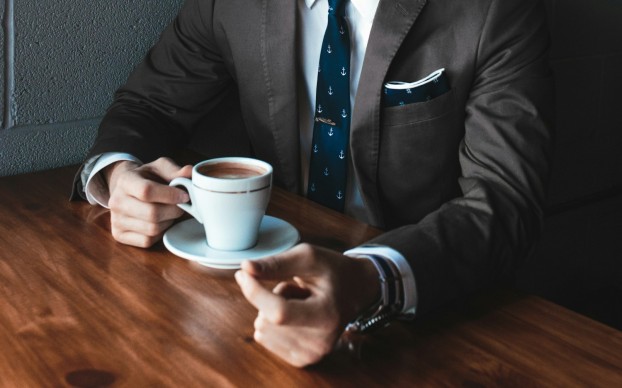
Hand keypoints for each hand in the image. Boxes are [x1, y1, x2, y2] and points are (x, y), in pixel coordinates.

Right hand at [105, 157, 191, 247]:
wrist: (127, 189)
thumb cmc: (148, 178)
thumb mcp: (160, 168)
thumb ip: (175, 170)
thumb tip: (190, 172)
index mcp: (125, 180)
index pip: (147, 191)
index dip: (170, 195)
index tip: (184, 196)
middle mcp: (116, 201)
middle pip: (152, 213)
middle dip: (173, 210)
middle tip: (181, 205)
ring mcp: (116, 220)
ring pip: (152, 229)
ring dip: (168, 222)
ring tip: (169, 212)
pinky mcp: (119, 235)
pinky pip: (147, 240)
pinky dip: (159, 234)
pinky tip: (160, 222)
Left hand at [235, 243, 379, 366]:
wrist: (356, 290)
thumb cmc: (333, 271)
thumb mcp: (309, 257)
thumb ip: (277, 263)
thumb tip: (246, 268)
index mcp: (327, 315)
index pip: (279, 312)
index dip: (255, 292)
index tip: (243, 273)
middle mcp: (321, 342)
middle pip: (266, 320)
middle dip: (272, 297)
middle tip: (298, 290)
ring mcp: (312, 354)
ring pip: (262, 329)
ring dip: (273, 310)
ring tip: (299, 301)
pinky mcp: (302, 360)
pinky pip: (264, 339)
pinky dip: (273, 323)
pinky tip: (296, 315)